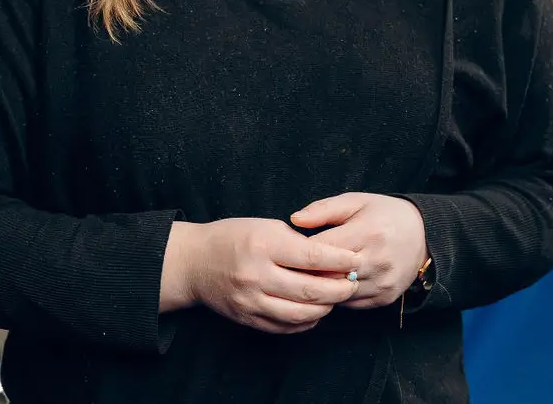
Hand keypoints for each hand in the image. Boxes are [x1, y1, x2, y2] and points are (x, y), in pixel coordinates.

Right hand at [183, 218, 361, 333]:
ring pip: (301, 314)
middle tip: (353, 283)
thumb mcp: (265, 226)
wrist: (196, 262)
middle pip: (311, 290)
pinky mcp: (248, 319)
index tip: (356, 259)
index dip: (340, 260)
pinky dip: (305, 322)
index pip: (313, 257)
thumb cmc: (233, 236)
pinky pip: (285, 327)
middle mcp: (257, 274)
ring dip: (325, 308)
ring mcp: (252, 300)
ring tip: (336, 298)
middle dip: (339, 289)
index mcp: (264, 244)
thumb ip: (296, 242)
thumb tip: (331, 259)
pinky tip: (315, 311)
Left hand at [291, 193, 427, 309]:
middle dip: (307, 272)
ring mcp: (382, 283)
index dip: (300, 251)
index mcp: (367, 232)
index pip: (322, 249)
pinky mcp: (385, 298)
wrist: (423, 234)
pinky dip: (338, 296)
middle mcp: (376, 261)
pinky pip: (351, 303)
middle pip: (328, 275)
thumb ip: (323, 210)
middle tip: (291, 267)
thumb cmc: (383, 213)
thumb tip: (294, 220)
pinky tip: (331, 284)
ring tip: (307, 277)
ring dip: (321, 287)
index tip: (288, 250)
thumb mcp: (355, 201)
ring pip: (338, 293)